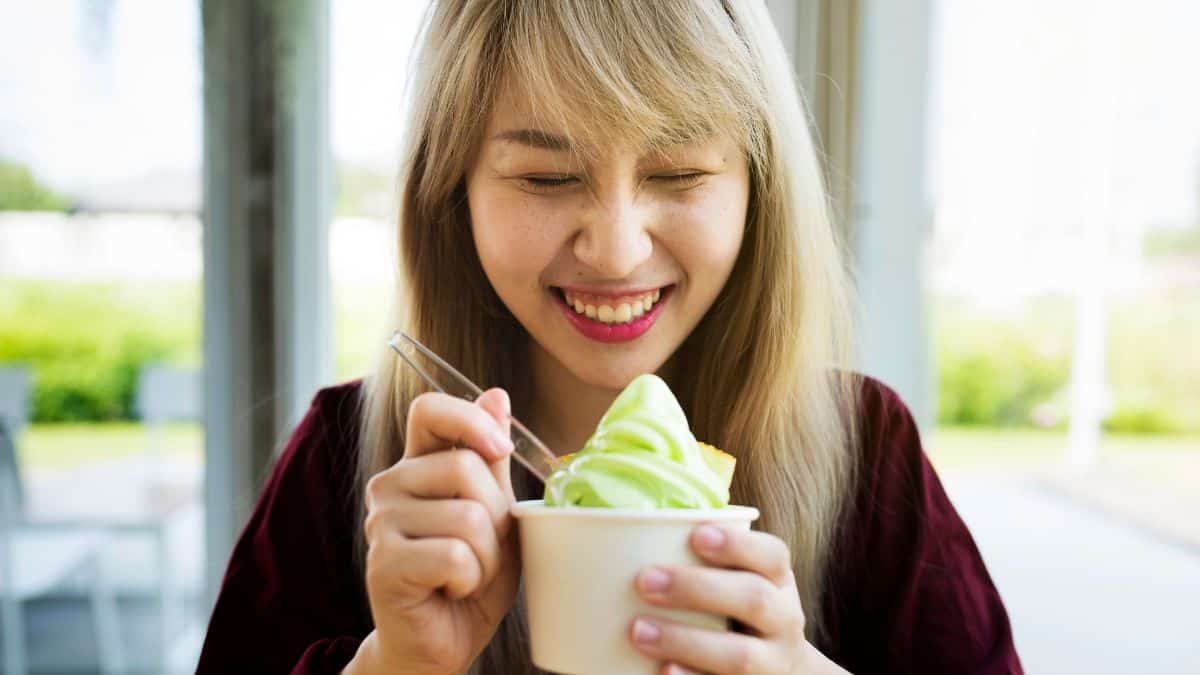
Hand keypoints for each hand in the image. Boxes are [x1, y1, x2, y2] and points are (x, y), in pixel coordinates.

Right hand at [345, 389, 519, 674]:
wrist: (442, 643)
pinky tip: (451, 591)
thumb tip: (496, 394)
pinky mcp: (384, 563)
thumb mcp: (495, 513)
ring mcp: (380, 523)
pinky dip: (470, 581)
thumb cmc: (470, 576)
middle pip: (466, 467)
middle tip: (482, 550)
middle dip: (496, 518)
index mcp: (418, 465)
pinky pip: (455, 556)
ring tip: (467, 575)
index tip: (500, 449)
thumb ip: (492, 458)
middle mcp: (391, 485)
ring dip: (487, 558)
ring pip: (468, 518)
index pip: (429, 409)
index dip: (470, 419)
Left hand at [628, 524, 841, 674]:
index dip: (738, 544)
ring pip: (739, 655)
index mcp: (778, 581)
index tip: (696, 535)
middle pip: (754, 600)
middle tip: (644, 580)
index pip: (773, 555)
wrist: (778, 670)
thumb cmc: (736, 609)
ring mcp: (771, 662)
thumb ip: (699, 557)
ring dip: (686, 641)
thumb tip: (620, 526)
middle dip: (698, 589)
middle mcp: (783, 620)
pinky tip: (662, 671)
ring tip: (638, 630)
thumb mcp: (737, 579)